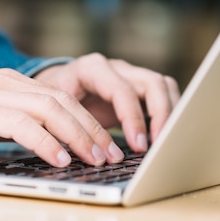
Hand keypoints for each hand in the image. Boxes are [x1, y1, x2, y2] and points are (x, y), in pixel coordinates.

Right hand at [0, 67, 129, 166]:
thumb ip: (14, 126)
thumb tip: (47, 147)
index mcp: (9, 84)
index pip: (60, 99)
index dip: (88, 122)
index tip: (107, 145)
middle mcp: (4, 82)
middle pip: (62, 101)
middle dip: (91, 129)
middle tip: (112, 153)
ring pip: (48, 108)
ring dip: (77, 135)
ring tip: (96, 158)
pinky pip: (20, 123)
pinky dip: (44, 141)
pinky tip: (59, 158)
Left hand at [33, 53, 179, 151]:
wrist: (50, 87)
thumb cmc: (50, 99)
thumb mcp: (54, 109)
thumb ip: (70, 125)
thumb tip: (86, 153)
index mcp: (91, 68)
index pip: (121, 89)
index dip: (132, 117)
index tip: (137, 145)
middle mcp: (115, 67)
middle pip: (151, 82)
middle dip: (160, 115)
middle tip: (158, 145)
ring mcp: (129, 75)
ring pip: (163, 85)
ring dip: (170, 113)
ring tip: (165, 142)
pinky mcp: (137, 88)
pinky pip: (162, 95)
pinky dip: (168, 114)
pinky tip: (163, 136)